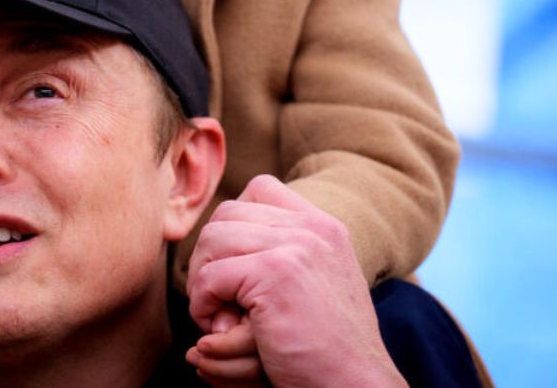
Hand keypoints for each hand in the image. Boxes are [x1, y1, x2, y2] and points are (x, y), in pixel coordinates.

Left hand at [186, 175, 404, 387]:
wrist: (354, 386)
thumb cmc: (326, 349)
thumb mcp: (316, 284)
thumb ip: (284, 252)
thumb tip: (219, 236)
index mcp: (324, 228)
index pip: (260, 189)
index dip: (233, 222)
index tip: (233, 265)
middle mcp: (312, 230)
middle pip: (227, 213)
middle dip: (211, 255)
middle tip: (218, 298)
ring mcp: (296, 248)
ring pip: (213, 239)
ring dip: (203, 280)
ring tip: (217, 315)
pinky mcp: (276, 274)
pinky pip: (209, 276)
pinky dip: (202, 304)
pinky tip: (218, 329)